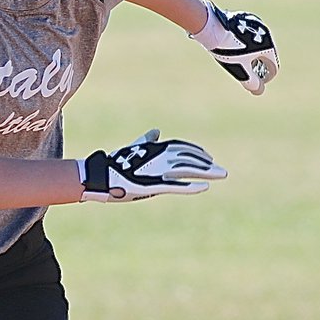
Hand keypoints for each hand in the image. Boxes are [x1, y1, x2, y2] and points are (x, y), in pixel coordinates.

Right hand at [80, 129, 226, 202]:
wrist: (98, 175)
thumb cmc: (113, 163)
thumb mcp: (132, 149)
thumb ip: (146, 142)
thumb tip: (155, 131)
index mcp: (154, 149)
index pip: (181, 148)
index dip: (196, 152)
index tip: (208, 158)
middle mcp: (158, 157)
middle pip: (188, 158)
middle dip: (206, 164)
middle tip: (221, 171)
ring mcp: (155, 171)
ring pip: (186, 170)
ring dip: (205, 172)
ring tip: (220, 175)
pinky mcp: (152, 185)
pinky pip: (176, 185)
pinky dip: (191, 186)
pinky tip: (205, 187)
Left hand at [190, 1, 278, 94]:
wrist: (214, 28)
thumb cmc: (229, 51)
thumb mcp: (241, 70)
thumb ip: (252, 82)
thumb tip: (259, 90)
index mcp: (268, 47)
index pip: (273, 67)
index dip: (267, 77)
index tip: (257, 81)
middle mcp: (266, 33)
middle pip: (266, 54)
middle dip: (259, 64)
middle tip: (248, 71)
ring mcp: (256, 23)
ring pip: (257, 42)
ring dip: (252, 51)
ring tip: (240, 58)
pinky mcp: (245, 17)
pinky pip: (249, 33)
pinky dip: (245, 41)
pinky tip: (233, 44)